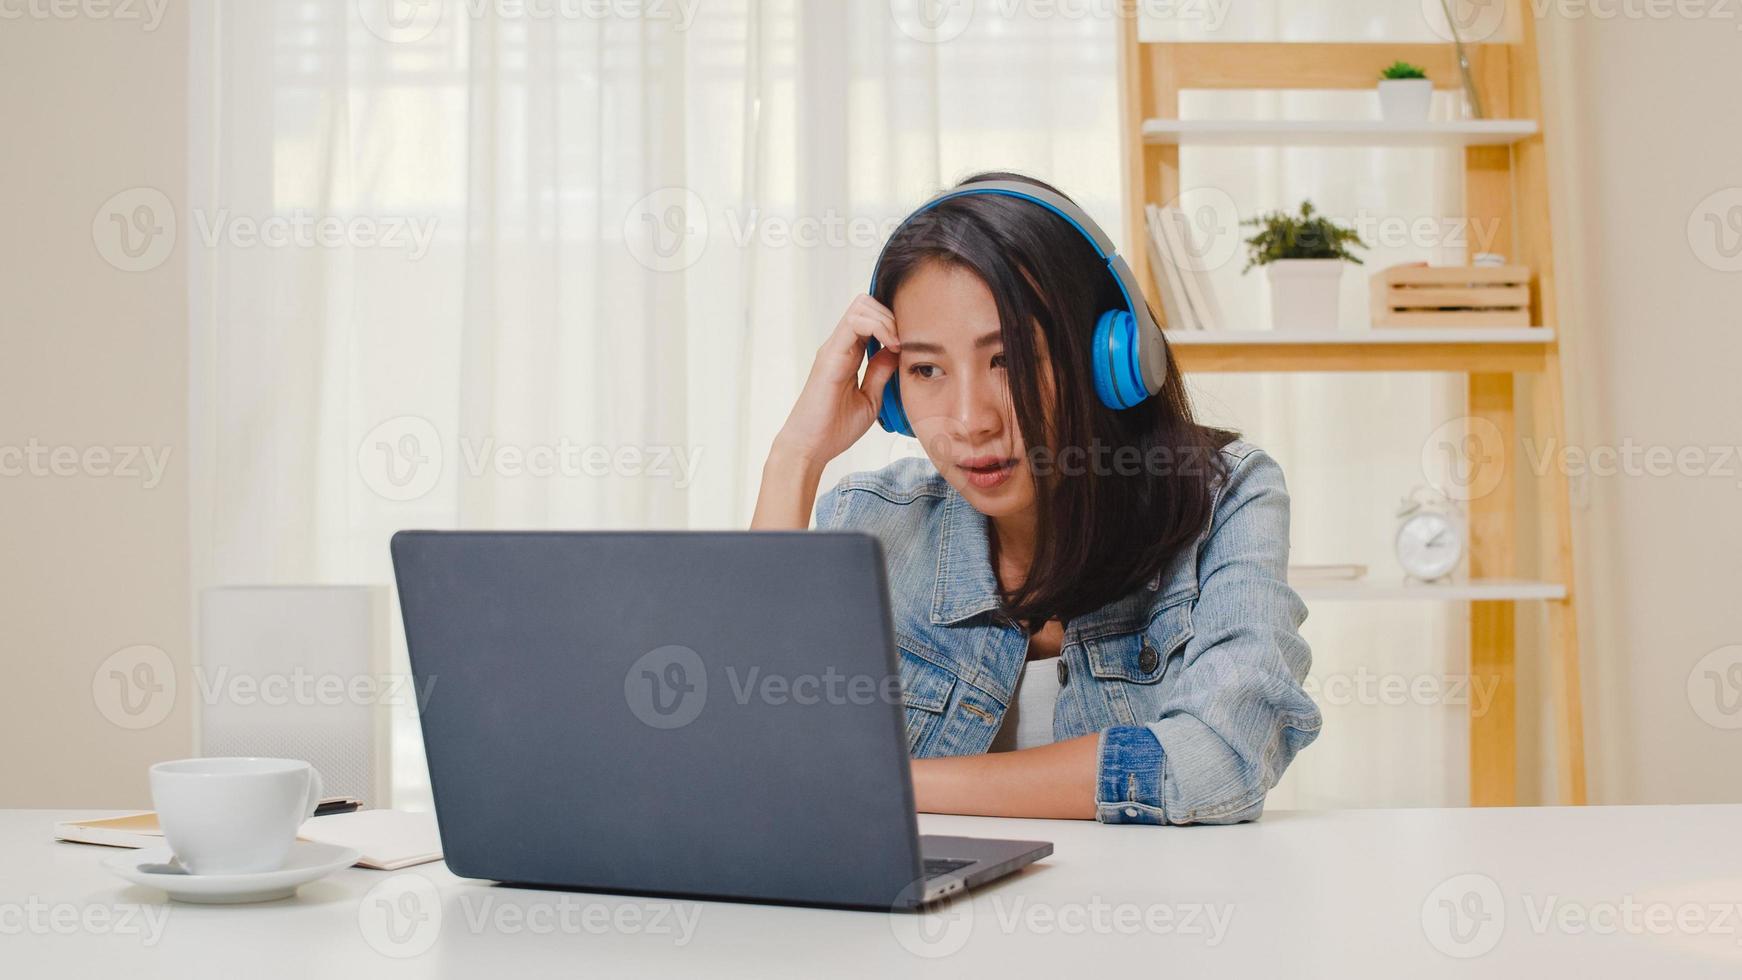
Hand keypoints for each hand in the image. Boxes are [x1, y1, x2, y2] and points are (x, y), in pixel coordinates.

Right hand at [772, 294, 901, 466]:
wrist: (811, 447)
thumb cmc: (834, 428)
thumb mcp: (870, 398)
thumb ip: (881, 372)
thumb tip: (896, 351)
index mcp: (849, 354)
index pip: (871, 318)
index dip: (893, 322)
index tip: (910, 343)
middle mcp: (840, 345)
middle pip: (866, 304)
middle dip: (891, 314)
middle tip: (906, 339)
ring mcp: (834, 348)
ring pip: (861, 306)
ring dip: (887, 318)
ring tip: (899, 343)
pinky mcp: (830, 355)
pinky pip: (854, 323)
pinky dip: (878, 327)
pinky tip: (892, 346)